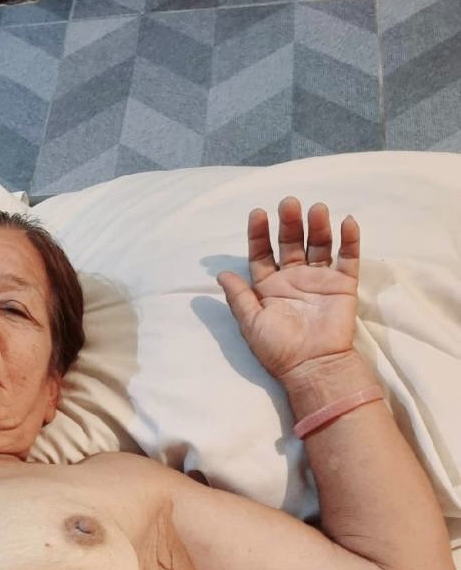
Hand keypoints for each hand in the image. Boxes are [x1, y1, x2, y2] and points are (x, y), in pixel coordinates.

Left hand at [216, 197, 359, 380]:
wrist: (312, 366)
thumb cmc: (278, 349)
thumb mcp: (251, 323)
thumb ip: (238, 297)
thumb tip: (220, 274)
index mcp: (269, 286)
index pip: (262, 253)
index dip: (259, 233)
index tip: (258, 213)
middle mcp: (294, 278)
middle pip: (291, 242)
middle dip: (289, 222)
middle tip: (288, 203)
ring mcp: (319, 279)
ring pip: (319, 245)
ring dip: (318, 225)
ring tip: (317, 208)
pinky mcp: (343, 285)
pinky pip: (348, 258)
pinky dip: (350, 240)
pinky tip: (347, 222)